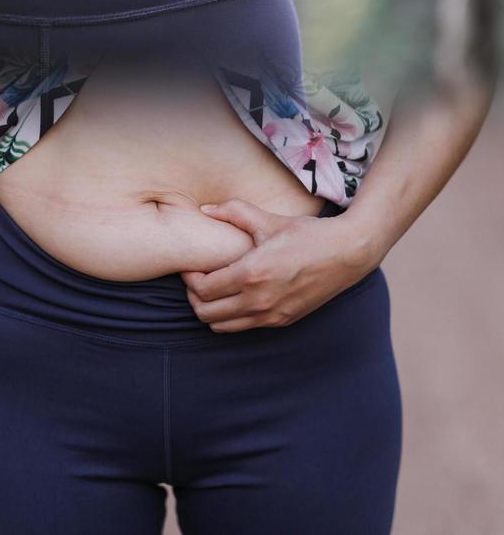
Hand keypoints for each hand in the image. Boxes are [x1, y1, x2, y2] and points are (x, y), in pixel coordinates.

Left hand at [179, 197, 378, 332]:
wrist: (346, 253)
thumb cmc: (306, 234)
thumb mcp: (269, 220)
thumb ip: (233, 212)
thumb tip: (204, 209)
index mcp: (251, 274)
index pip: (202, 289)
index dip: (189, 278)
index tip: (191, 266)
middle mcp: (258, 301)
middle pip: (206, 313)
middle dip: (194, 296)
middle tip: (198, 277)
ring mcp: (271, 315)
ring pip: (222, 326)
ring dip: (211, 310)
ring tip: (215, 288)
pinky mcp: (282, 321)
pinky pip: (244, 327)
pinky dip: (231, 316)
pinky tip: (236, 296)